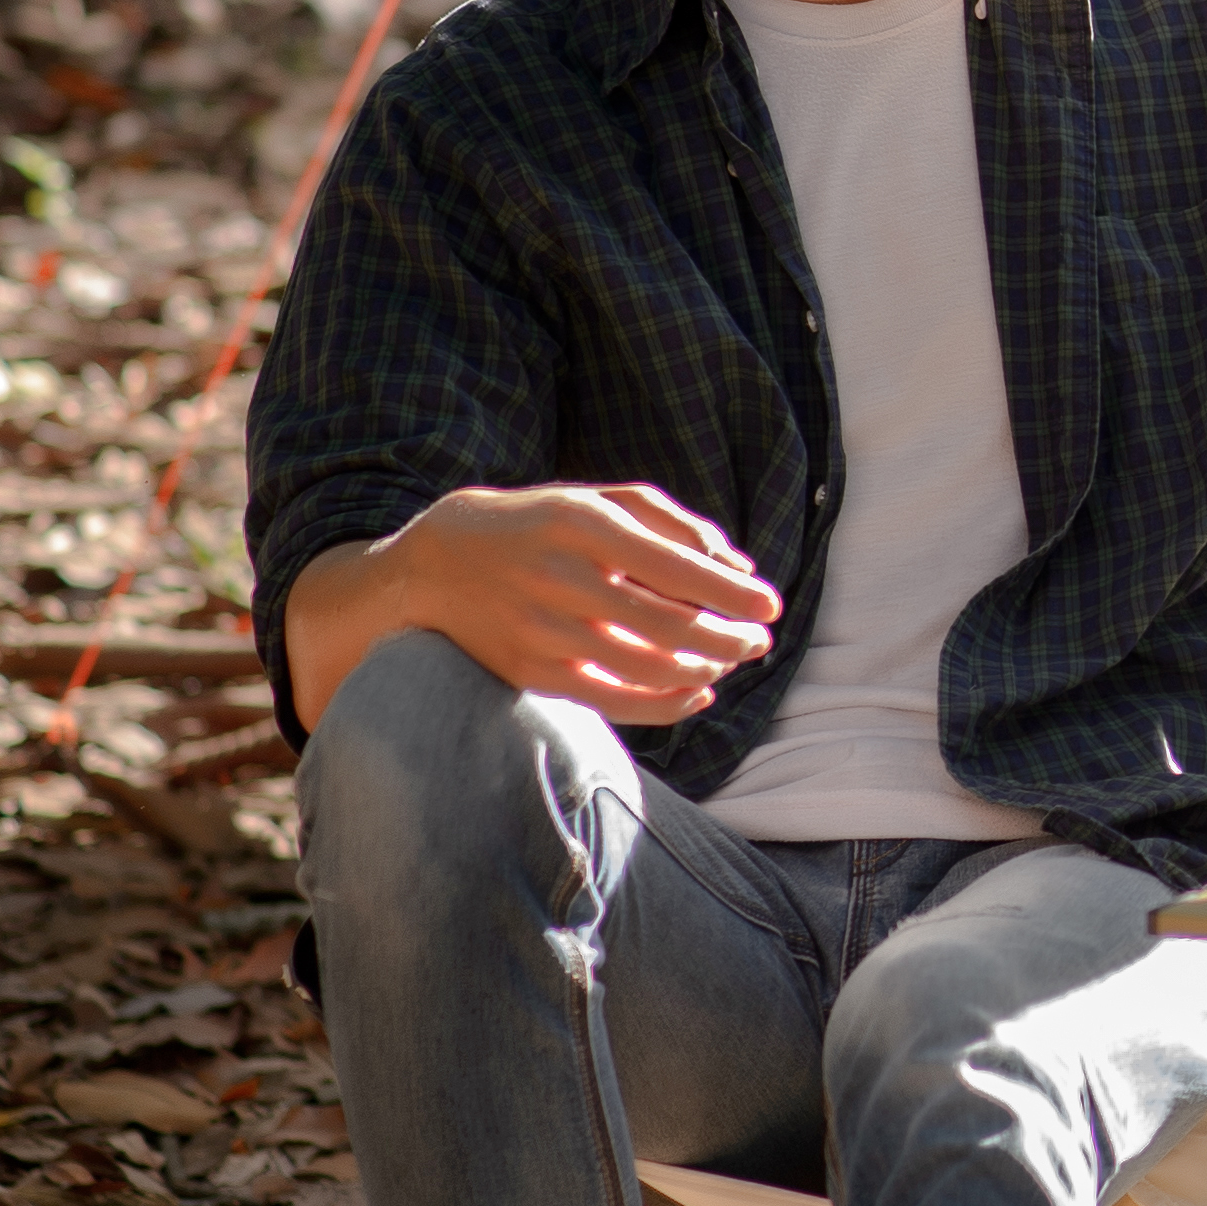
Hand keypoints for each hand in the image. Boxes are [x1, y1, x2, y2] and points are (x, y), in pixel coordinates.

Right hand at [338, 482, 784, 728]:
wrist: (435, 563)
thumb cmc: (543, 524)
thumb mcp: (601, 501)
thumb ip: (675, 526)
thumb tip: (739, 569)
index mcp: (583, 525)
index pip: (674, 567)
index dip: (731, 594)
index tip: (771, 607)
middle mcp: (559, 578)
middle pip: (667, 625)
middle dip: (729, 639)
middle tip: (759, 641)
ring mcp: (541, 630)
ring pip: (644, 667)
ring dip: (703, 671)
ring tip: (728, 662)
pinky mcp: (529, 672)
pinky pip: (610, 700)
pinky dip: (664, 705)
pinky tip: (696, 694)